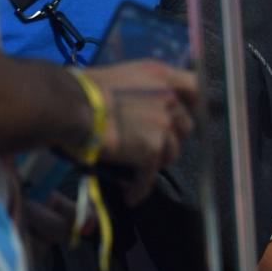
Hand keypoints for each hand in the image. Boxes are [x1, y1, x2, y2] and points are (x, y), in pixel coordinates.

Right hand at [83, 60, 197, 205]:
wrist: (76, 105)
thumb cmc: (89, 89)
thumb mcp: (127, 76)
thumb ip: (146, 88)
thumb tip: (147, 105)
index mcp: (163, 76)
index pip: (196, 87)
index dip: (192, 104)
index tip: (184, 116)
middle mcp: (169, 98)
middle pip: (185, 126)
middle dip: (170, 137)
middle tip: (151, 146)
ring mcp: (163, 124)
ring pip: (172, 152)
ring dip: (157, 161)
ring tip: (139, 169)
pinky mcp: (152, 150)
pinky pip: (151, 176)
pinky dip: (140, 188)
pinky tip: (131, 195)